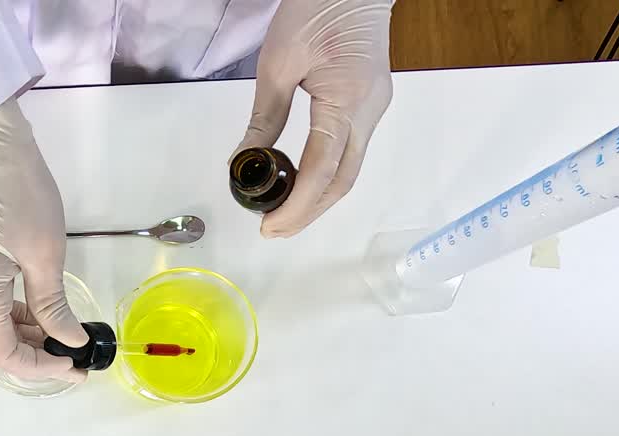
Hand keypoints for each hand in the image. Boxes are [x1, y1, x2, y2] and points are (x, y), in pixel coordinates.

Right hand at [0, 99, 88, 381]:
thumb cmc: (19, 192)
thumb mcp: (44, 252)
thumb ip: (53, 305)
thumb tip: (70, 342)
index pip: (3, 355)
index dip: (40, 369)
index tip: (75, 368)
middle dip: (38, 356)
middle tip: (79, 356)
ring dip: (30, 337)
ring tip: (68, 336)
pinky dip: (18, 316)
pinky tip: (47, 315)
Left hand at [235, 0, 394, 237]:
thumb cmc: (316, 10)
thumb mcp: (278, 64)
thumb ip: (265, 118)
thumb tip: (243, 161)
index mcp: (348, 101)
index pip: (322, 170)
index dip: (296, 206)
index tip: (269, 227)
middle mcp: (369, 112)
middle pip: (342, 181)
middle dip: (307, 212)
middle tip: (272, 230)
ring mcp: (374, 109)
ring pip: (349, 170)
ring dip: (317, 198)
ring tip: (282, 213)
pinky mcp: (370, 104)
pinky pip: (349, 151)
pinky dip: (325, 174)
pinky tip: (300, 182)